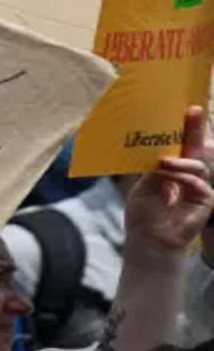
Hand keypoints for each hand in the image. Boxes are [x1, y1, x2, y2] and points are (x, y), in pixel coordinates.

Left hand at [125, 107, 213, 262]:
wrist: (149, 240)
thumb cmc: (144, 215)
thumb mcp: (144, 185)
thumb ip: (154, 168)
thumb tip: (160, 149)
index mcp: (171, 170)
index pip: (179, 146)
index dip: (183, 130)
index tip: (183, 110)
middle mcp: (187, 176)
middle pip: (194, 149)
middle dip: (195, 129)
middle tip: (193, 110)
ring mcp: (198, 188)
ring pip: (197, 165)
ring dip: (180, 162)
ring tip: (164, 162)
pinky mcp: (205, 201)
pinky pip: (198, 184)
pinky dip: (183, 178)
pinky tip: (170, 176)